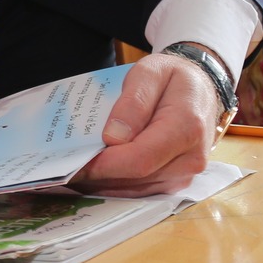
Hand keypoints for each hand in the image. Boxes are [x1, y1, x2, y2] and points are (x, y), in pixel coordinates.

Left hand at [75, 52, 221, 195]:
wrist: (200, 88)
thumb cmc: (173, 77)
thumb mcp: (150, 72)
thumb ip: (133, 103)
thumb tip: (113, 137)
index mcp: (187, 127)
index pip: (140, 159)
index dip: (104, 165)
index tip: (75, 161)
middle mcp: (191, 158)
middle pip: (136, 179)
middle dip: (97, 176)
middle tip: (62, 169)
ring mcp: (185, 173)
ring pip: (136, 191)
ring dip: (102, 185)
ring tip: (71, 173)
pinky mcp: (175, 181)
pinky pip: (141, 191)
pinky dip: (115, 185)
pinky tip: (92, 176)